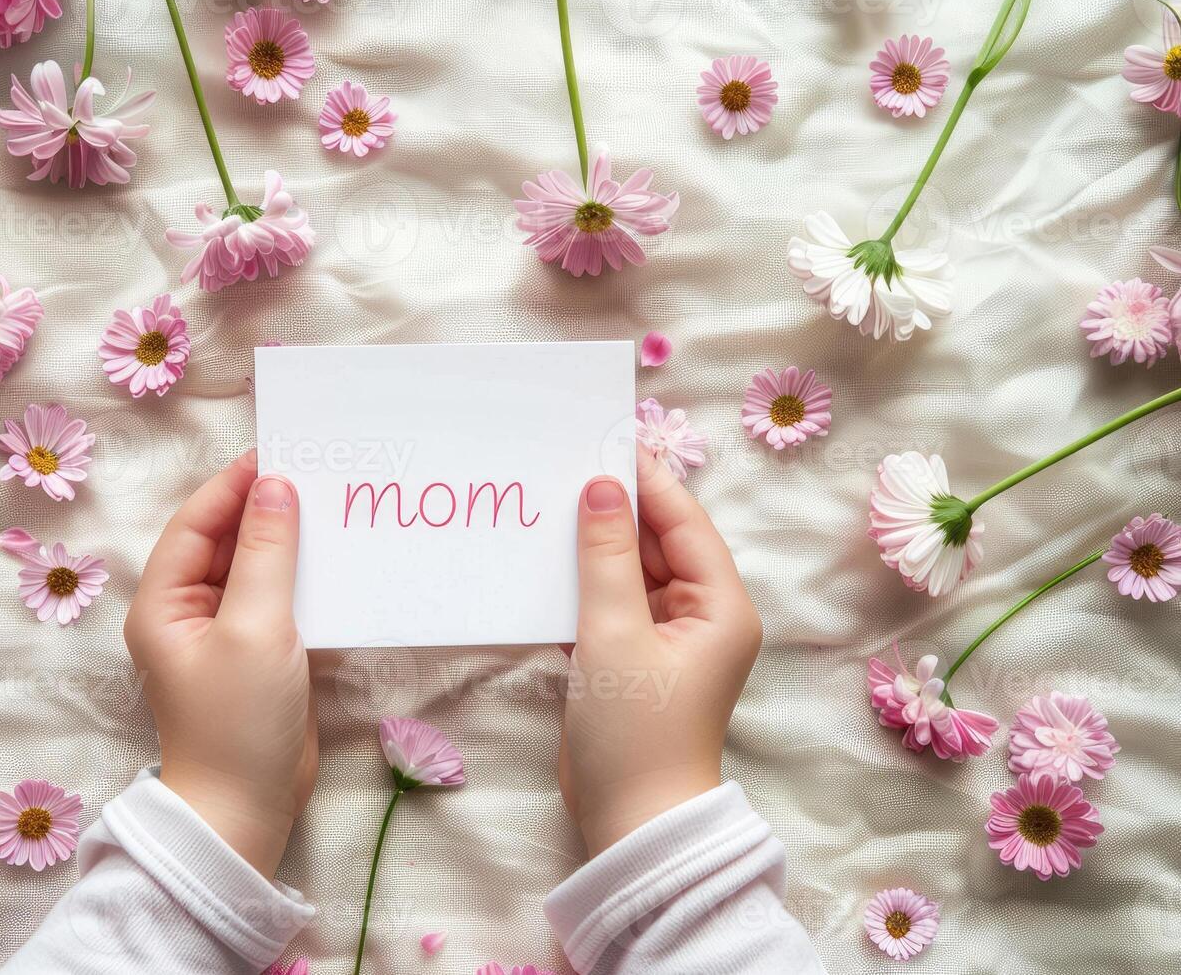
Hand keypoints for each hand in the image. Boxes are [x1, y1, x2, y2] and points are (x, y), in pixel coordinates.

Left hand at [124, 450, 316, 876]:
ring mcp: (223, 634)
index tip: (280, 454)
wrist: (246, 809)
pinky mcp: (257, 654)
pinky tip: (338, 559)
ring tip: (333, 507)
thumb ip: (267, 554)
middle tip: (316, 473)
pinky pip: (277, 599)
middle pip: (225, 541)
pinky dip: (303, 577)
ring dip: (289, 541)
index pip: (196, 524)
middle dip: (265, 508)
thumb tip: (276, 487)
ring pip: (255, 569)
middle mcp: (187, 612)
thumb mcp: (255, 627)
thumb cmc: (237, 720)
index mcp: (164, 602)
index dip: (234, 486)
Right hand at [559, 447, 762, 856]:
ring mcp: (665, 641)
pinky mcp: (631, 662)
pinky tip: (541, 564)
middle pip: (658, 545)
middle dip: (614, 510)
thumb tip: (601, 489)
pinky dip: (580, 587)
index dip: (648, 481)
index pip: (685, 523)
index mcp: (720, 606)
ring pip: (629, 574)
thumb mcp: (615, 634)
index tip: (606, 439)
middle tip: (564, 465)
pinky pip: (609, 606)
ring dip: (592, 549)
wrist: (631, 821)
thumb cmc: (636, 731)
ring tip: (544, 506)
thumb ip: (607, 557)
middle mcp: (700, 617)